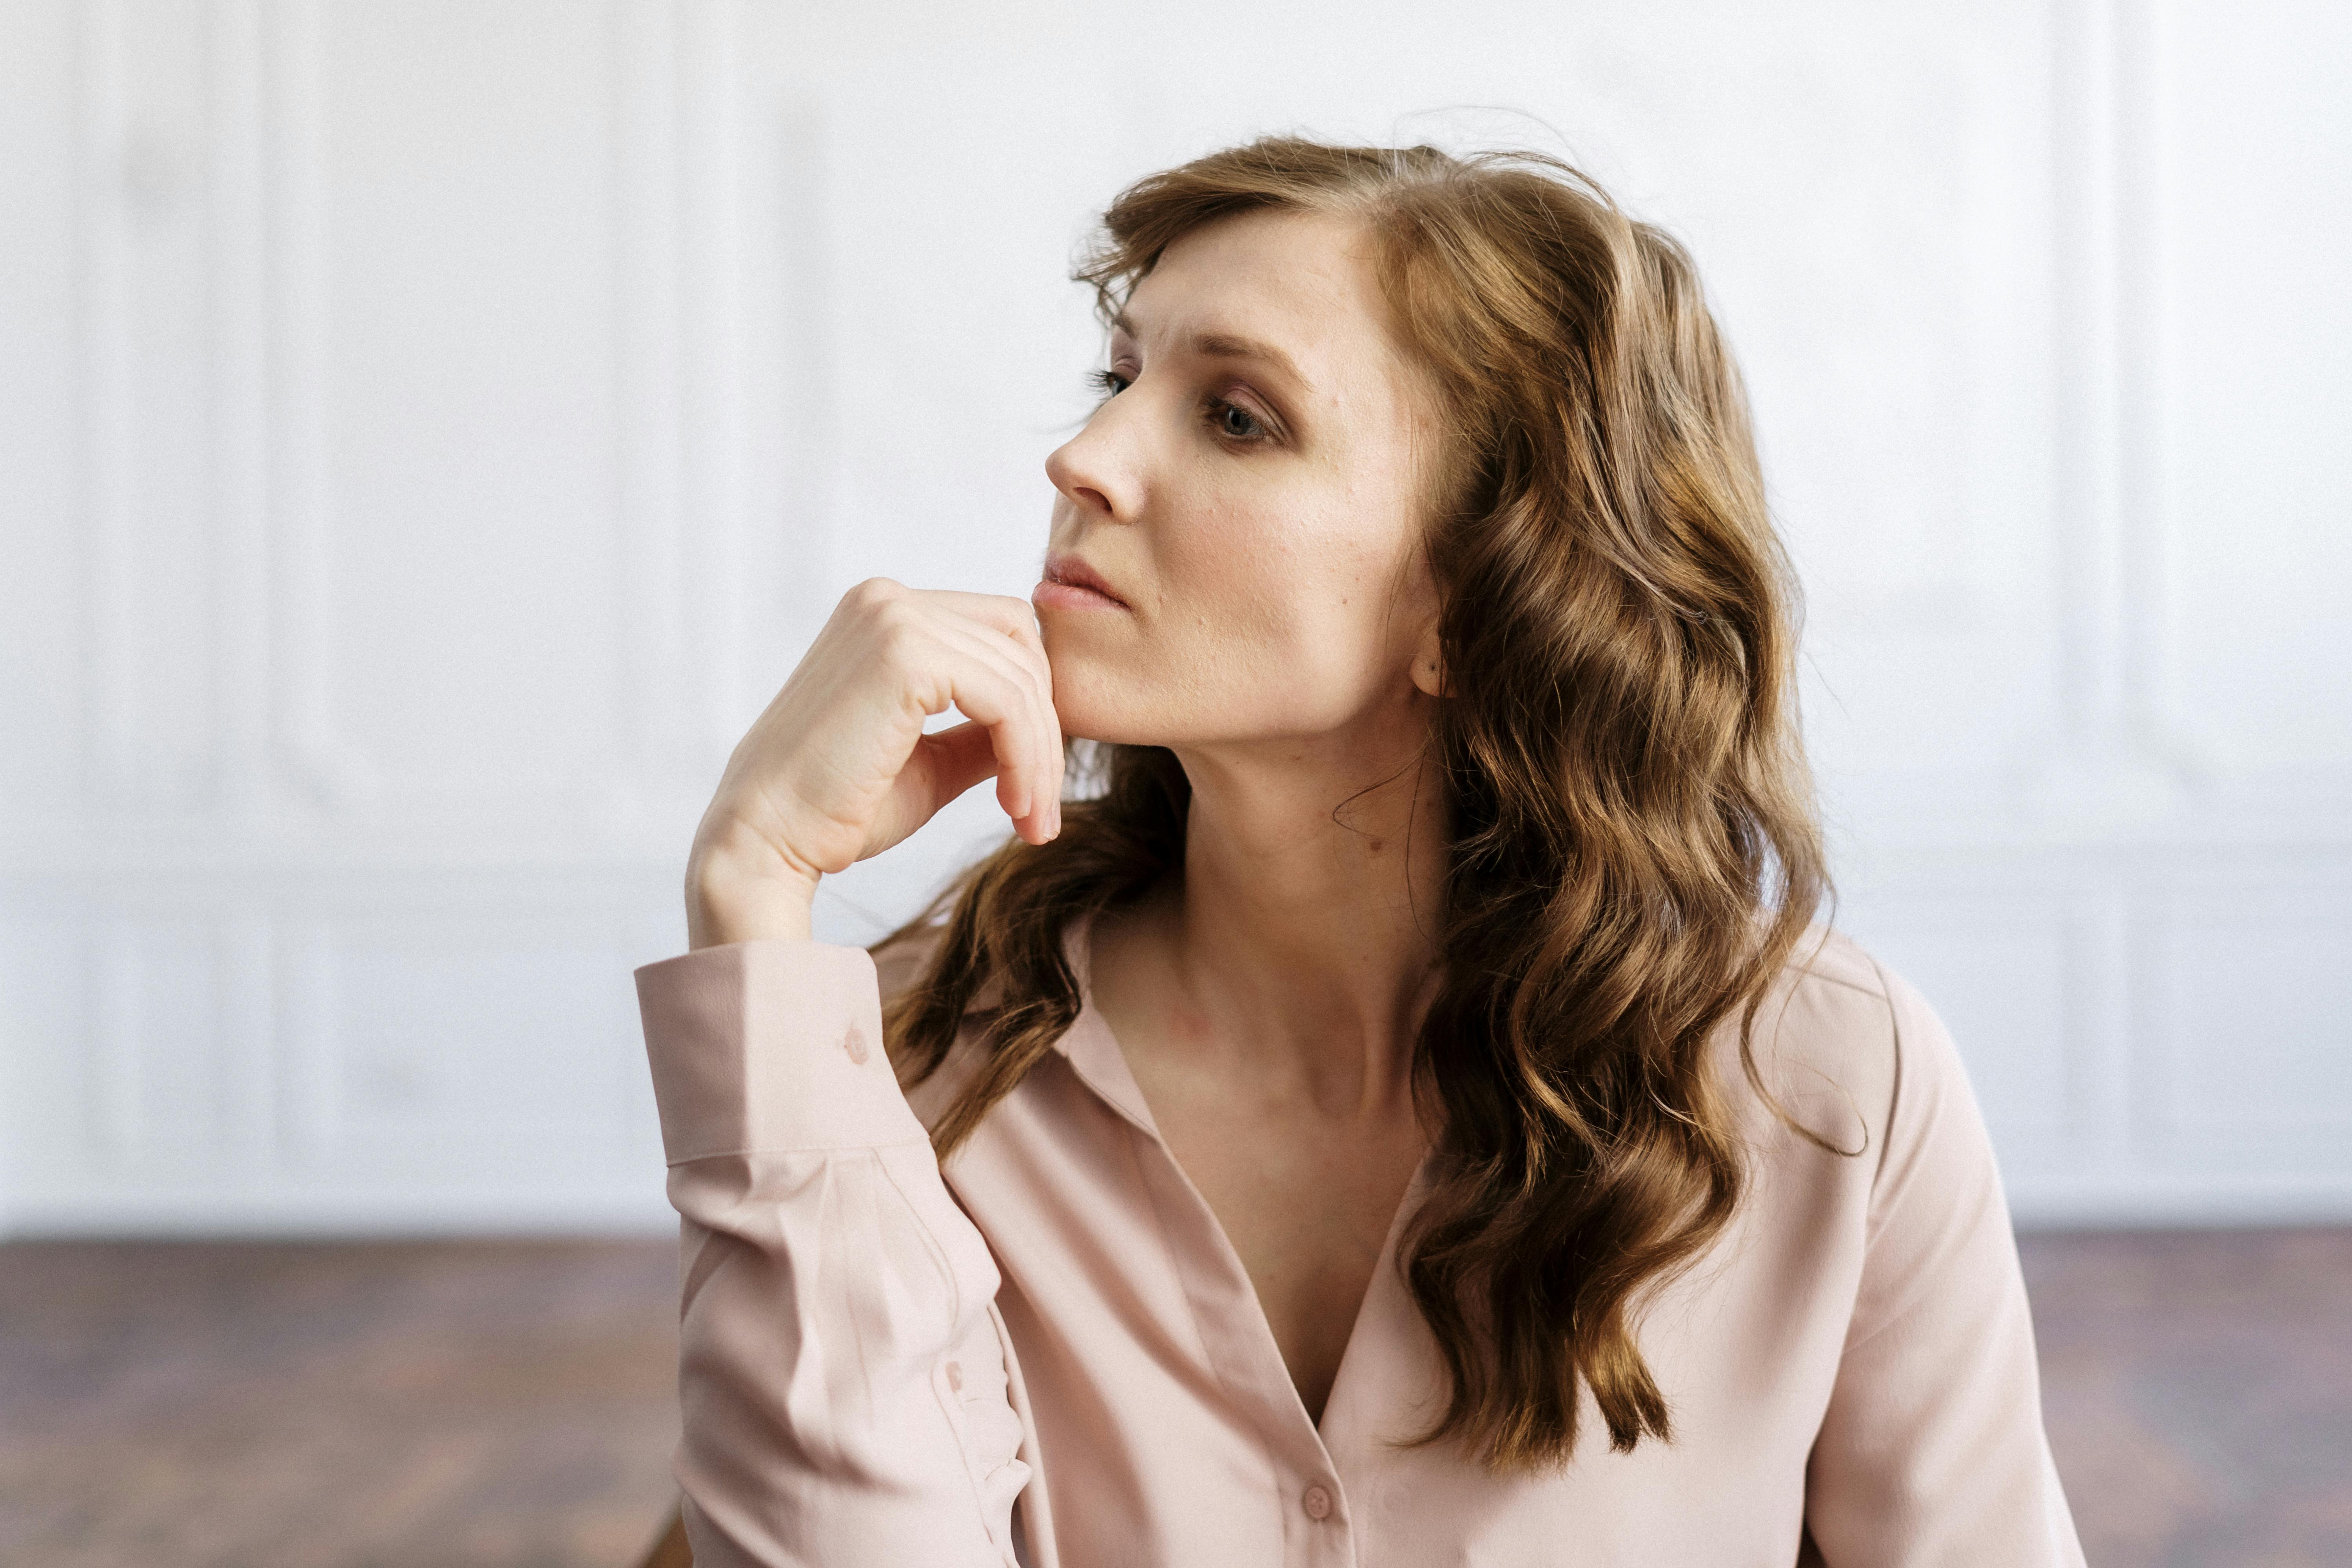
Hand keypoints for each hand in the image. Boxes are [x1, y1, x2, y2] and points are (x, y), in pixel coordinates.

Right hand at [685, 579, 1063, 947]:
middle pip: (1020, 646)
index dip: (1034, 706)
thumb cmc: (837, 809)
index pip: (1000, 634)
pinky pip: (1006, 700)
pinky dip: (1027, 757)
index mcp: (886, 614)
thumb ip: (982, 731)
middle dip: (1046, 732)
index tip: (1034, 786)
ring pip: (1021, 678)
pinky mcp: (904, 654)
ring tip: (1033, 822)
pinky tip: (1016, 808)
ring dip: (1040, 757)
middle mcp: (888, 600)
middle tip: (1042, 811)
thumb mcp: (931, 759)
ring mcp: (894, 618)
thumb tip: (1047, 725)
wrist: (768, 840)